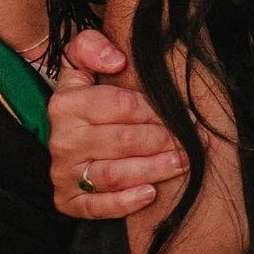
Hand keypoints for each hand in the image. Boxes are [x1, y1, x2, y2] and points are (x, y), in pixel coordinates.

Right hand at [48, 28, 186, 220]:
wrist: (66, 134)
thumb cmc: (88, 98)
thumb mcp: (81, 63)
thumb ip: (91, 46)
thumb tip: (116, 60)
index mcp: (65, 103)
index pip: (120, 105)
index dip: (157, 110)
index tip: (186, 113)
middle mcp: (60, 140)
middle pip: (122, 141)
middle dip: (164, 139)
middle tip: (193, 140)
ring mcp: (62, 173)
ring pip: (114, 174)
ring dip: (154, 169)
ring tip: (183, 162)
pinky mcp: (67, 201)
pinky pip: (97, 207)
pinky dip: (125, 203)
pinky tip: (151, 194)